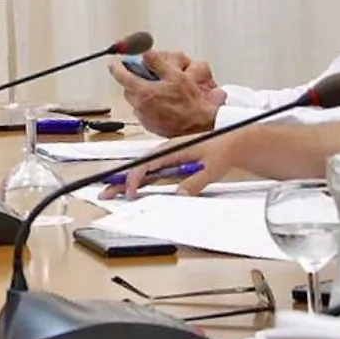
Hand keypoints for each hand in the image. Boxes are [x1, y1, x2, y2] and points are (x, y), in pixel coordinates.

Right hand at [98, 132, 235, 199]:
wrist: (234, 143)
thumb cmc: (223, 151)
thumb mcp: (212, 168)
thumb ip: (195, 182)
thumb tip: (179, 195)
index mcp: (172, 149)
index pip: (147, 164)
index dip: (135, 178)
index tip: (129, 192)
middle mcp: (166, 153)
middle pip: (139, 168)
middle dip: (121, 180)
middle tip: (105, 193)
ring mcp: (168, 159)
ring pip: (143, 172)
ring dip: (128, 183)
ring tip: (111, 193)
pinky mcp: (172, 165)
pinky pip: (153, 175)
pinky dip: (141, 183)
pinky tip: (133, 192)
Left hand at [107, 50, 227, 137]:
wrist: (199, 125)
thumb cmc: (190, 103)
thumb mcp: (175, 76)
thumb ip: (157, 64)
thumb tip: (146, 54)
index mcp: (144, 92)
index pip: (122, 77)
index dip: (117, 68)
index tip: (114, 64)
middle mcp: (140, 106)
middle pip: (127, 90)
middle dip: (131, 81)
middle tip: (140, 75)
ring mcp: (144, 117)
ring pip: (135, 102)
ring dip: (139, 94)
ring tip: (154, 90)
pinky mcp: (150, 126)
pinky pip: (142, 112)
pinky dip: (146, 106)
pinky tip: (159, 103)